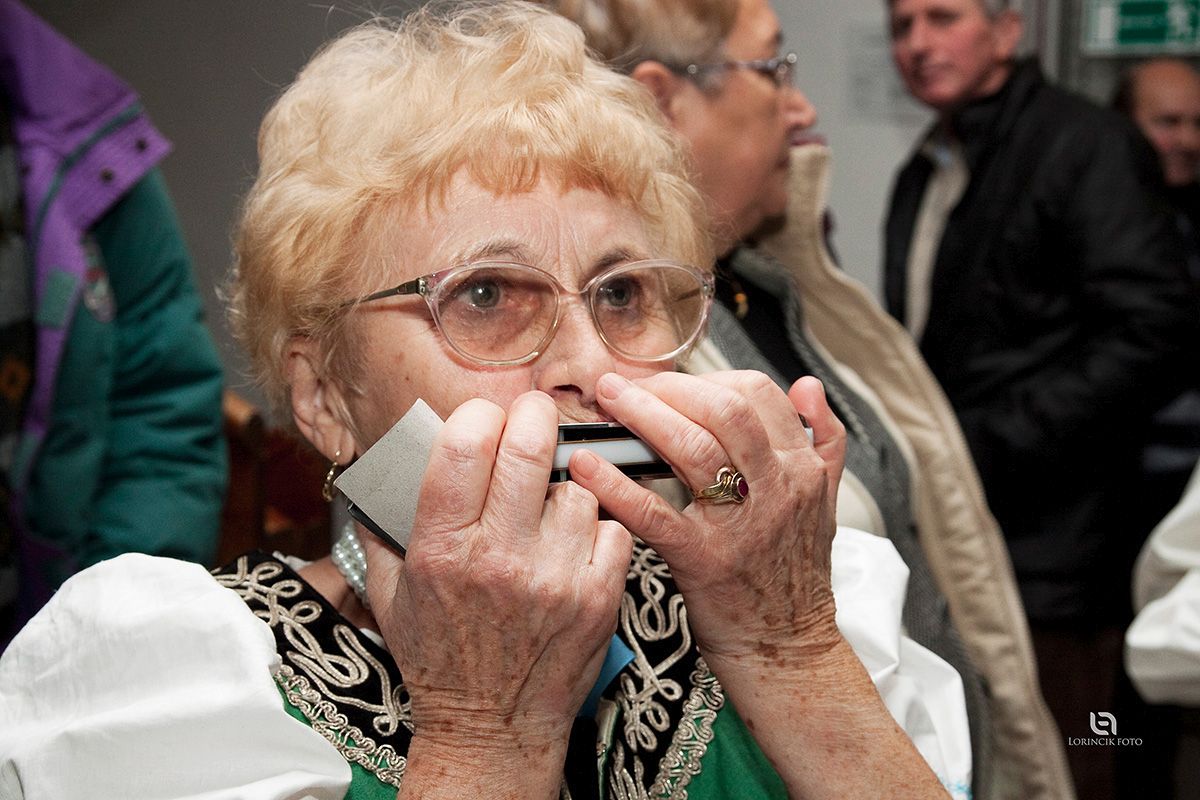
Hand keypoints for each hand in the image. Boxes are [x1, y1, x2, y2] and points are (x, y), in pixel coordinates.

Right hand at [361, 392, 630, 768]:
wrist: (491, 728)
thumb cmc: (441, 659)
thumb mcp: (392, 594)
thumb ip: (381, 530)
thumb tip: (376, 472)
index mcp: (440, 549)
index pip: (463, 446)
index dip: (478, 414)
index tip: (485, 417)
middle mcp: (497, 559)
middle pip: (528, 448)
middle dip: (533, 415)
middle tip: (533, 416)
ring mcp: (554, 578)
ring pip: (577, 486)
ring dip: (565, 486)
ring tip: (547, 508)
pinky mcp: (598, 597)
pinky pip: (613, 527)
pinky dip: (598, 528)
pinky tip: (576, 544)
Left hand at [569, 371, 846, 669]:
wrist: (788, 649)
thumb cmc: (794, 576)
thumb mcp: (824, 502)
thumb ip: (823, 440)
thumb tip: (808, 385)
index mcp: (801, 468)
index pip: (757, 393)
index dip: (705, 377)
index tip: (669, 383)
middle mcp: (777, 488)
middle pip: (723, 408)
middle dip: (667, 387)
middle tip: (626, 385)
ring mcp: (742, 524)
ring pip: (692, 447)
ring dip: (642, 415)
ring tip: (606, 402)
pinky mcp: (704, 561)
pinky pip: (654, 513)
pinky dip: (615, 484)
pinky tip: (587, 465)